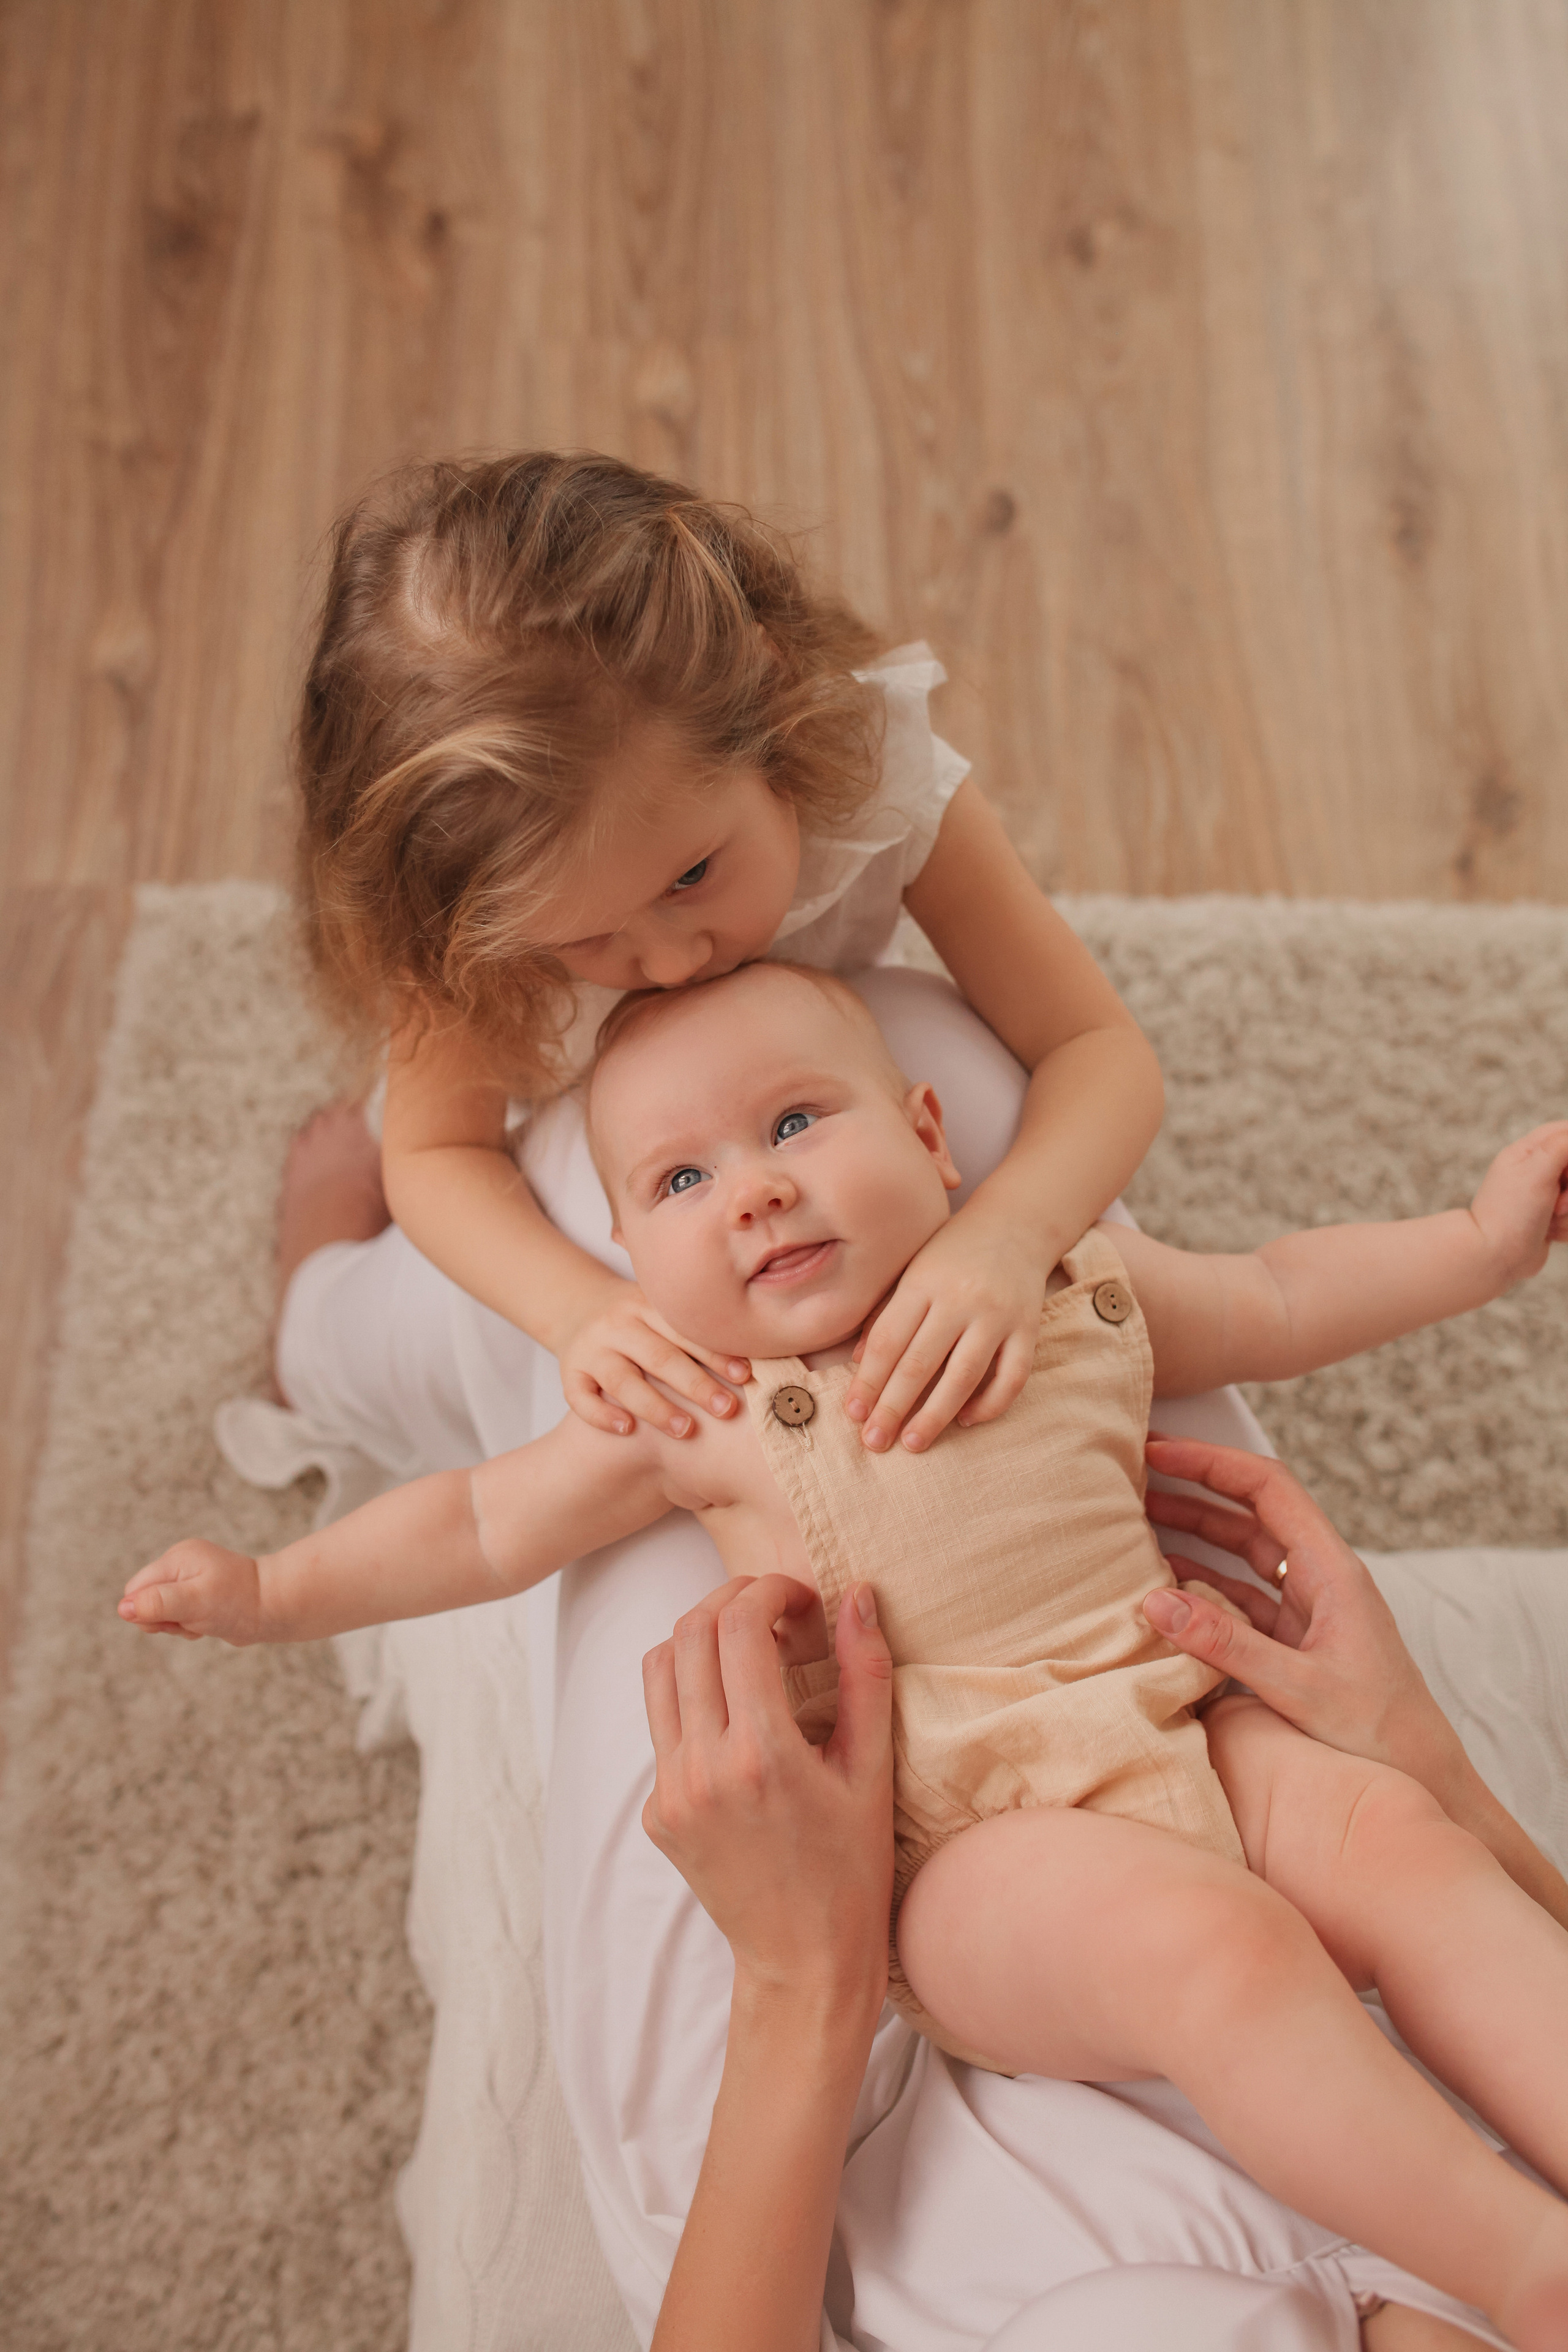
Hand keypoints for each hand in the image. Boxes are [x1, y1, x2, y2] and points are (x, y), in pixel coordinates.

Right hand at [119, 1539, 263, 1645]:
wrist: (275, 1608)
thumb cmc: (237, 1601)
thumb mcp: (194, 1602)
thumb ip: (158, 1603)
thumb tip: (123, 1608)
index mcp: (177, 1558)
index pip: (136, 1589)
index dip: (146, 1611)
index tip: (172, 1618)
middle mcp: (181, 1565)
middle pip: (146, 1601)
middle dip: (163, 1619)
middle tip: (191, 1620)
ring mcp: (190, 1580)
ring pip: (162, 1613)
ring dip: (178, 1625)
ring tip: (204, 1621)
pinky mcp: (198, 1596)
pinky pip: (178, 1617)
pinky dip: (190, 1626)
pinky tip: (209, 1624)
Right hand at [562, 1278, 749, 1437]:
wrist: (577, 1308)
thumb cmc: (640, 1322)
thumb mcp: (663, 1313)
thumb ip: (698, 1330)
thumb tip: (761, 1360)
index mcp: (647, 1305)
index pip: (685, 1330)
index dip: (716, 1353)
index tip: (746, 1376)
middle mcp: (617, 1323)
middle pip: (658, 1356)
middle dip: (695, 1384)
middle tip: (726, 1409)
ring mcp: (590, 1348)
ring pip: (622, 1380)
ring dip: (656, 1407)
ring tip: (686, 1430)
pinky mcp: (568, 1372)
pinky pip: (579, 1396)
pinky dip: (602, 1415)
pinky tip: (627, 1430)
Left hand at [642, 1573, 893, 2008]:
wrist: (802, 1960)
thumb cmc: (852, 1868)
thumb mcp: (873, 1772)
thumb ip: (865, 1676)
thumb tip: (857, 1595)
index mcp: (761, 1753)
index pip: (738, 1625)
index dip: (769, 1590)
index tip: (801, 1600)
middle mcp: (703, 1768)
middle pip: (689, 1633)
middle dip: (732, 1601)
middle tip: (774, 1612)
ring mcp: (670, 1791)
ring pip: (658, 1670)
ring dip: (700, 1640)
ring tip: (747, 1650)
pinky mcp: (655, 1812)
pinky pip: (661, 1726)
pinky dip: (693, 1698)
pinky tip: (738, 1720)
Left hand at [842, 1212, 1046, 1452]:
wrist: (1016, 1223)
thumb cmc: (952, 1251)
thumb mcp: (912, 1270)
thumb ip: (886, 1314)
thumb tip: (858, 1364)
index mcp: (923, 1282)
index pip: (889, 1341)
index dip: (868, 1381)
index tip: (853, 1414)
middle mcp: (960, 1299)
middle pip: (919, 1363)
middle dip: (892, 1408)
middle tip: (874, 1442)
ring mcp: (998, 1315)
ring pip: (963, 1376)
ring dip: (935, 1416)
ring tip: (912, 1443)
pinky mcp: (1028, 1329)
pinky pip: (1012, 1377)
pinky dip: (989, 1404)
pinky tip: (966, 1420)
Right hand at [1140, 1439, 1461, 1791]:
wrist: (1426, 1779)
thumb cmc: (1380, 1735)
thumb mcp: (1299, 1688)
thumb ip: (1226, 1644)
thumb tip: (1154, 1602)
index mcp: (1333, 1570)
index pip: (1268, 1488)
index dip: (1212, 1461)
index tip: (1159, 1450)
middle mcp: (1322, 1578)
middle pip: (1252, 1512)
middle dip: (1195, 1488)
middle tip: (1137, 1476)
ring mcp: (1309, 1609)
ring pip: (1245, 1553)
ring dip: (1195, 1535)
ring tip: (1138, 1523)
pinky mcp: (1298, 1640)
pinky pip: (1244, 1596)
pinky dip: (1204, 1585)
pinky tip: (1166, 1586)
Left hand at [1467, 1121, 1567, 1287]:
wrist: (1493, 1258)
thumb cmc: (1511, 1213)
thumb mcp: (1538, 1170)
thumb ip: (1562, 1145)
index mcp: (1527, 1152)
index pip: (1565, 1133)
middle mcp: (1535, 1171)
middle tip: (1558, 1205)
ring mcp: (1543, 1197)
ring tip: (1551, 1221)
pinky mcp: (1549, 1220)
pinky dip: (1566, 1228)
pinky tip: (1550, 1234)